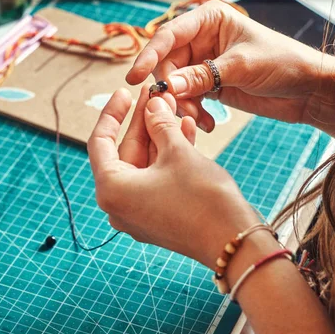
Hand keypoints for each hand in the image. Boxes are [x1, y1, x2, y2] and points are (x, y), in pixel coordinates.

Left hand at [87, 87, 259, 267]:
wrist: (234, 241)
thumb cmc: (202, 199)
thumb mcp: (177, 152)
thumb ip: (159, 124)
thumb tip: (152, 104)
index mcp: (111, 189)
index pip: (100, 142)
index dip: (112, 113)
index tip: (125, 92)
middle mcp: (118, 204)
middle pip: (124, 152)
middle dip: (143, 122)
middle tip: (155, 95)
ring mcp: (137, 212)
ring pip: (144, 164)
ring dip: (159, 136)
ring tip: (174, 108)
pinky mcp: (157, 216)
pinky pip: (156, 178)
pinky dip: (167, 156)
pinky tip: (185, 131)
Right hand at [126, 0, 334, 136]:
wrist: (308, 91)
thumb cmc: (283, 63)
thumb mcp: (241, 66)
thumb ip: (203, 76)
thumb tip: (168, 86)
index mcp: (209, 20)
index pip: (169, 35)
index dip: (150, 56)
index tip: (135, 77)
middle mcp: (202, 39)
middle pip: (167, 64)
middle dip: (170, 88)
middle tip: (177, 108)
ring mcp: (203, 64)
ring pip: (175, 85)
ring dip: (182, 105)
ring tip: (199, 120)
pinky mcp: (208, 85)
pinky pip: (187, 99)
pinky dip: (192, 113)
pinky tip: (208, 123)